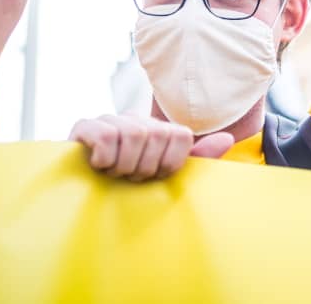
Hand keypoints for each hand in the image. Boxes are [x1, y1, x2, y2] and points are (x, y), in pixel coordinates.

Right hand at [69, 115, 233, 181]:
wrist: (82, 192)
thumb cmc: (127, 184)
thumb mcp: (164, 174)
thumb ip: (197, 158)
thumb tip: (228, 138)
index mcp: (157, 129)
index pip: (181, 136)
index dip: (168, 164)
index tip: (153, 176)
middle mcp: (135, 118)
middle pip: (157, 135)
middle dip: (143, 167)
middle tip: (129, 176)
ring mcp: (109, 119)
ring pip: (133, 133)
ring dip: (123, 165)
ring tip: (113, 173)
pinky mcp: (84, 126)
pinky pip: (104, 134)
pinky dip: (104, 157)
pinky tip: (98, 166)